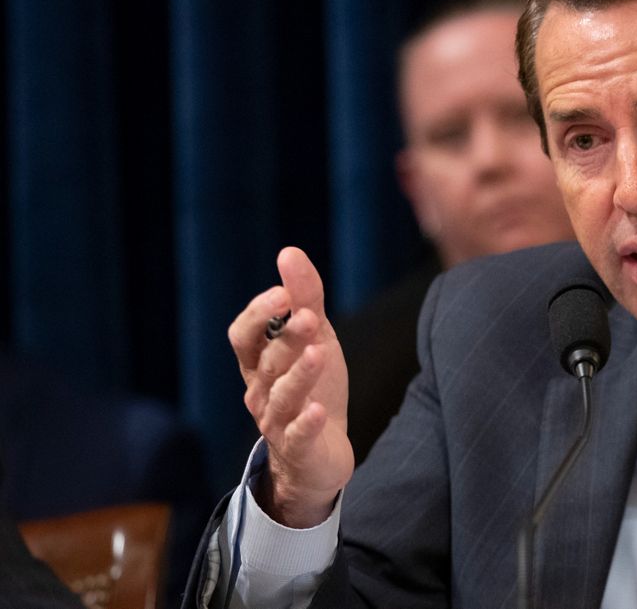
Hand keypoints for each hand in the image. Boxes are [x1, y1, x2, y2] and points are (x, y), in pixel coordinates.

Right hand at [228, 247, 353, 527]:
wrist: (321, 454)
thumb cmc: (312, 387)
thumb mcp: (314, 338)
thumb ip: (305, 298)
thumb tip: (289, 252)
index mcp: (258, 362)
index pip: (244, 336)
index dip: (258, 315)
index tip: (282, 294)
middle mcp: (260, 391)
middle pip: (269, 361)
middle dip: (286, 338)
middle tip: (309, 316)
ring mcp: (277, 422)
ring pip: (282, 397)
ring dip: (298, 375)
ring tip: (318, 353)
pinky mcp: (299, 448)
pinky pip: (297, 435)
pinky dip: (306, 422)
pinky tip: (317, 410)